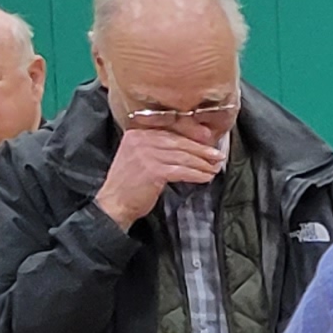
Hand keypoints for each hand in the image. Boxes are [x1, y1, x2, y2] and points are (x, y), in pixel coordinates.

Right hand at [92, 120, 226, 228]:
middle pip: (179, 142)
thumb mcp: (139, 156)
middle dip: (201, 149)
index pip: (170, 130)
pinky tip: (205, 177)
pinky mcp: (153, 170)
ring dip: (202, 163)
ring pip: (182, 156)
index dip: (192, 135)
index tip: (209, 139)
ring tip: (214, 168)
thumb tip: (189, 144)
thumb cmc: (130, 182)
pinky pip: (182, 170)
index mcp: (137, 133)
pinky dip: (196, 174)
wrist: (114, 202)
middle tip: (218, 155)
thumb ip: (158, 146)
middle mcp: (140, 140)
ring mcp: (146, 154)